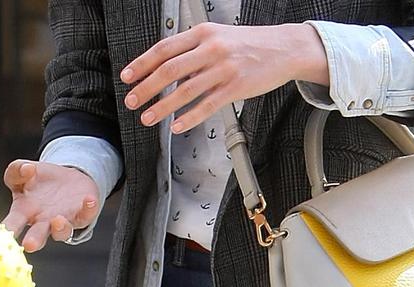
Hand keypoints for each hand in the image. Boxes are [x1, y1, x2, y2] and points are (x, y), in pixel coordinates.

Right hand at [2, 160, 99, 250]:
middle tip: (29, 245)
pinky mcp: (81, 215)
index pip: (12, 224)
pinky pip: (86, 215)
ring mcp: (62, 221)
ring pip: (62, 232)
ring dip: (60, 228)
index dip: (7, 231)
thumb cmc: (39, 180)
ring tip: (57, 221)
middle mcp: (42, 222)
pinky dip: (88, 209)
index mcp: (23, 212)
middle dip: (34, 241)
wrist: (66, 178)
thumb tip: (27, 169)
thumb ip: (16, 170)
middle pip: (37, 236)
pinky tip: (89, 200)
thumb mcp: (22, 172)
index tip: (3, 233)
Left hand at [121, 22, 327, 132]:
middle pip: (169, 70)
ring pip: (185, 91)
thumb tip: (168, 69)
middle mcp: (211, 49)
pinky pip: (207, 105)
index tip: (127, 77)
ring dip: (163, 107)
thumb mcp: (218, 37)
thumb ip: (193, 51)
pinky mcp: (236, 87)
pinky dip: (190, 117)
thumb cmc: (250, 43)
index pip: (164, 49)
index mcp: (203, 33)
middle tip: (132, 101)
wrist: (285, 47)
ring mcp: (224, 69)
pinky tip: (178, 126)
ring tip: (148, 117)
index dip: (142, 64)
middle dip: (146, 88)